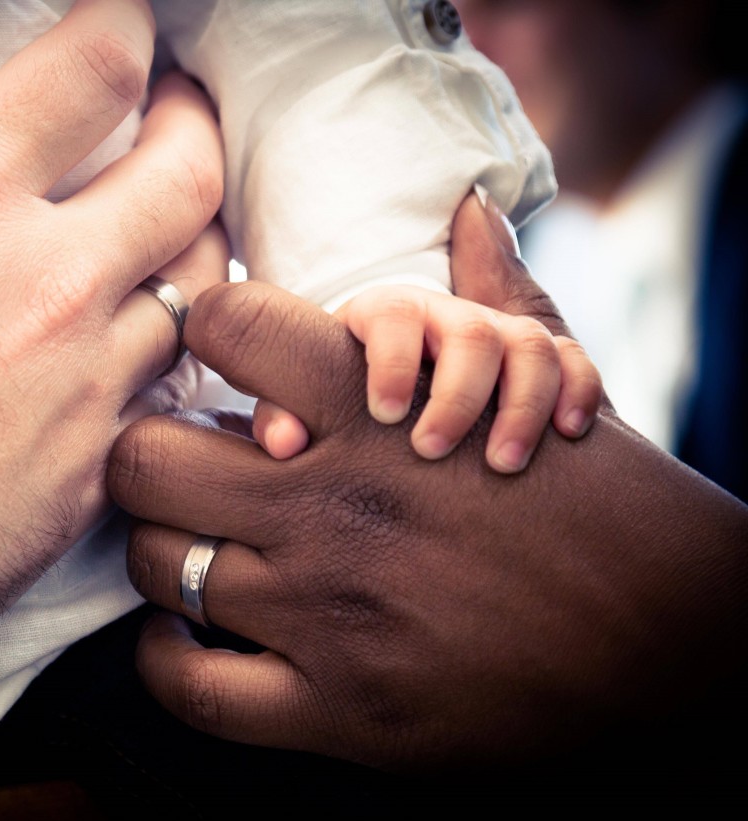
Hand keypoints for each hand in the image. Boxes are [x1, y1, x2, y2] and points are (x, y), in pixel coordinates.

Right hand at [0, 0, 224, 640]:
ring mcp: (81, 382)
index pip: (96, 68)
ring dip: (195, 243)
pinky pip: (167, 401)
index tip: (123, 25)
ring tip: (171, 232)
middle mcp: (47, 279)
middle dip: (193, 123)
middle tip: (175, 114)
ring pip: (199, 288)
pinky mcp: (87, 474)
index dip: (125, 26)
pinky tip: (137, 364)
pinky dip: (166, 366)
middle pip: (187, 170)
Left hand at [108, 199, 747, 769]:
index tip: (206, 364)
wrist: (669, 644)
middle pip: (146, 459)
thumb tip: (471, 204)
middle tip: (173, 470)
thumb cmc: (600, 507)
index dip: (200, 336)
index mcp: (378, 413)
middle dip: (147, 458)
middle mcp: (336, 505)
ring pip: (156, 566)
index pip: (227, 327)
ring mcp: (327, 613)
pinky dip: (169, 663)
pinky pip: (190, 686)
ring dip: (159, 555)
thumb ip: (490, 294)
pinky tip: (191, 639)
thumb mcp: (553, 382)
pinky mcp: (336, 710)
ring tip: (185, 549)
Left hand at [250, 194, 601, 471]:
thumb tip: (283, 442)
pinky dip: (576, 393)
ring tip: (501, 464)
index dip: (390, 360)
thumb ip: (293, 414)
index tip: (382, 415)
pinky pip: (577, 363)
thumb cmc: (348, 422)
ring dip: (520, 404)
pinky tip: (566, 436)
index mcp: (386, 320)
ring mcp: (501, 342)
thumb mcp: (320, 411)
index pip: (393, 317)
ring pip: (529, 345)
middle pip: (469, 332)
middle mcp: (447, 322)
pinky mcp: (549, 369)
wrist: (417, 444)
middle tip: (430, 450)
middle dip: (457, 394)